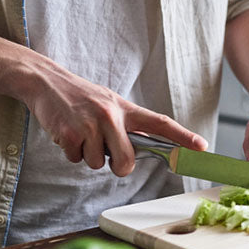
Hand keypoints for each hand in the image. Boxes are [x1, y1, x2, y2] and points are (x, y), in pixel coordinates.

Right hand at [21, 62, 206, 176]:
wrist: (46, 81)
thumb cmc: (82, 98)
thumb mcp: (111, 105)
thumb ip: (129, 126)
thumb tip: (148, 149)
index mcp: (126, 109)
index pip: (160, 123)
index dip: (183, 137)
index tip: (202, 147)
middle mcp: (111, 115)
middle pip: (126, 162)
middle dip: (118, 166)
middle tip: (107, 153)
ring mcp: (90, 124)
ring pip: (98, 164)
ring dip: (88, 155)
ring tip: (81, 133)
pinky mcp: (69, 132)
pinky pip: (76, 160)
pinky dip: (71, 152)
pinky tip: (67, 133)